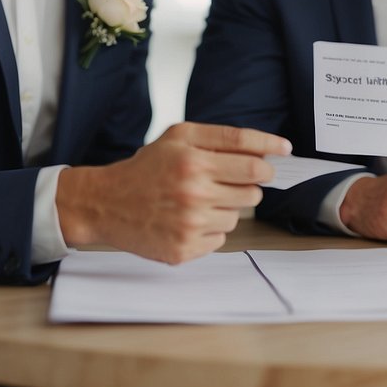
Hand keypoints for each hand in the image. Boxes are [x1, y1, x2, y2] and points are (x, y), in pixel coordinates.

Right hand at [57, 122, 290, 263]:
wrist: (105, 203)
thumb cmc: (147, 167)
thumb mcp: (181, 136)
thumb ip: (227, 136)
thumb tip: (274, 147)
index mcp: (193, 162)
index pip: (254, 164)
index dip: (269, 161)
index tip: (281, 155)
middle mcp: (193, 194)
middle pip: (253, 192)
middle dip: (246, 184)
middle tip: (223, 180)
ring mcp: (188, 225)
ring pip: (239, 216)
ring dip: (226, 207)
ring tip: (197, 200)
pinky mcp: (183, 250)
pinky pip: (221, 238)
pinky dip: (211, 228)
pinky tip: (187, 219)